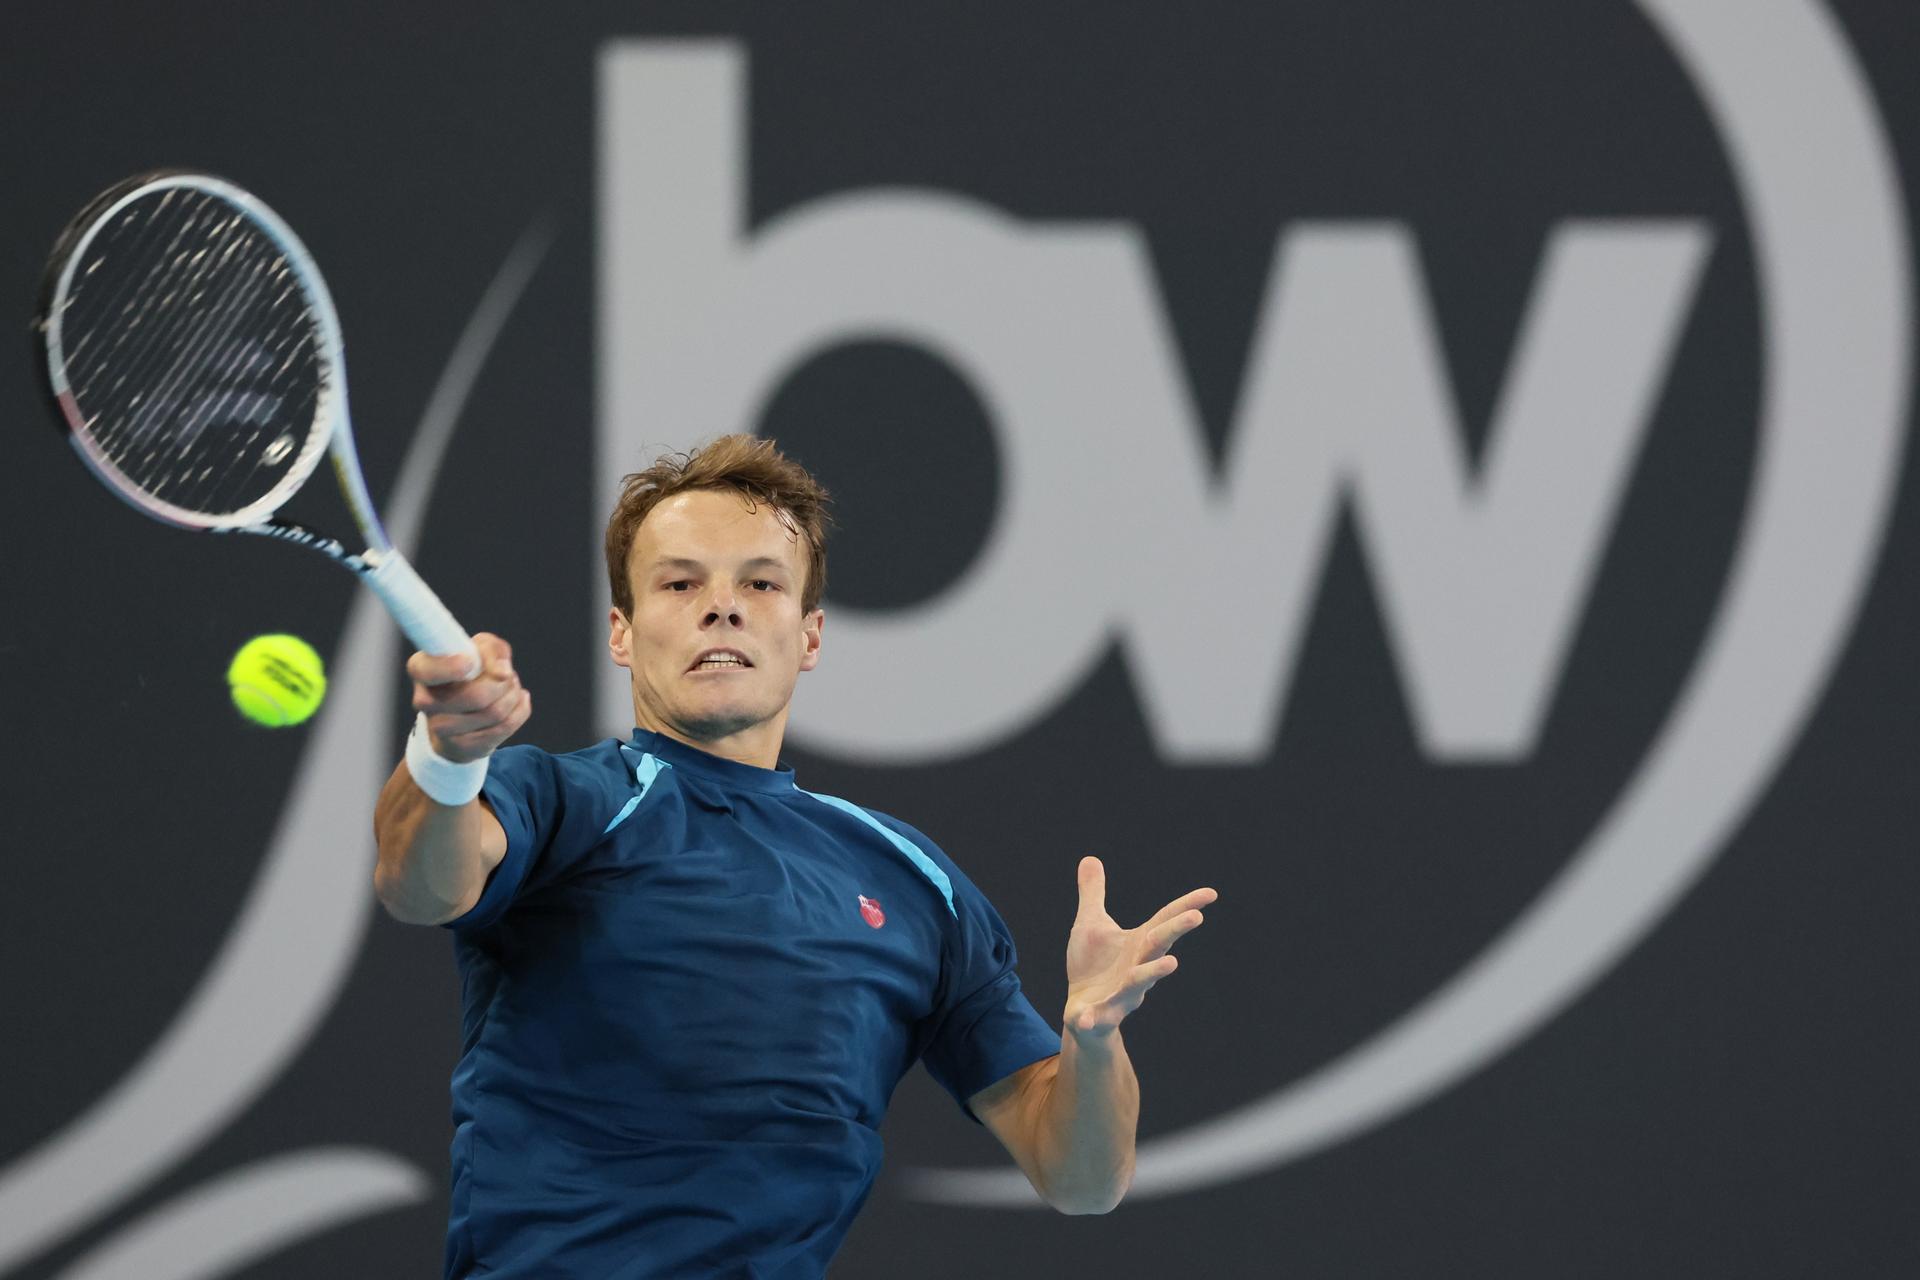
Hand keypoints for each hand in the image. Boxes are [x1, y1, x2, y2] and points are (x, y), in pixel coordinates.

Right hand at [407, 632, 530, 762]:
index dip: (452, 667)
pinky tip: (515, 702)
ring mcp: (441, 729)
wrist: (461, 715)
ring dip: (513, 694)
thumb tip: (502, 671)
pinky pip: (505, 727)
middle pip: (477, 695)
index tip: (470, 663)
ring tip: (511, 687)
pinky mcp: (462, 747)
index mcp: (422, 669)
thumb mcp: (479, 649)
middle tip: (508, 675)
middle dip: (505, 682)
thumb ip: (492, 649)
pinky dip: (519, 710)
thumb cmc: (470, 673)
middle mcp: (425, 700)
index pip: (428, 670)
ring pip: (495, 712)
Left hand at [1062, 856, 1215, 1039]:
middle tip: (1195, 917)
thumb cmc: (1092, 966)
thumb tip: (1090, 857)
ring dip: (1153, 972)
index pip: (1165, 922)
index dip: (1186, 906)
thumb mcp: (1090, 925)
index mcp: (1137, 945)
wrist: (1083, 1012)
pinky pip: (1096, 1017)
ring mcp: (1121, 993)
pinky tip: (1084, 1017)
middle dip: (1174, 932)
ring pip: (1138, 983)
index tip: (1211, 893)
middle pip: (1157, 947)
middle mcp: (1136, 968)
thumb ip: (1093, 894)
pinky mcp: (1098, 1015)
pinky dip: (1091, 1017)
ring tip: (1171, 964)